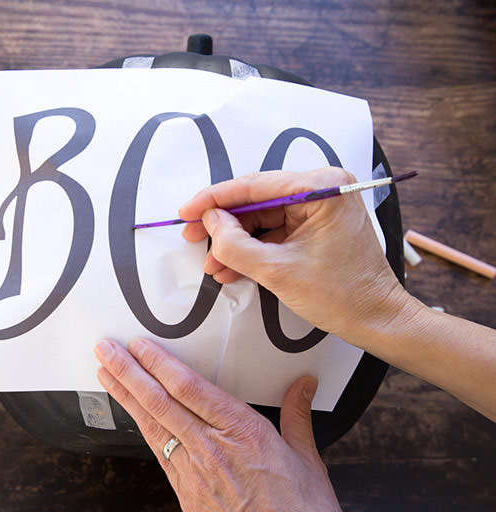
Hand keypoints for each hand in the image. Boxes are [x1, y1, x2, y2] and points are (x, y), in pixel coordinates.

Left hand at [94, 338, 340, 511]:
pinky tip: (131, 413)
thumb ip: (297, 416)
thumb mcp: (307, 460)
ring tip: (104, 373)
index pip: (191, 389)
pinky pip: (159, 452)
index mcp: (243, 432)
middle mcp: (212, 447)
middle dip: (130, 372)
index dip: (161, 364)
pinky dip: (141, 428)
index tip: (140, 345)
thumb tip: (304, 383)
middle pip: (161, 402)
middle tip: (106, 349)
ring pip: (152, 425)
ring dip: (126, 396)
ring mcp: (195, 471)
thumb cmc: (300, 511)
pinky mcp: (186, 493)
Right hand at [178, 167, 409, 343]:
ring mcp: (319, 208)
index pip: (254, 185)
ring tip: (211, 265)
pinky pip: (274, 233)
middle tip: (191, 237)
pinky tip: (228, 269)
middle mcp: (323, 189)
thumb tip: (209, 222)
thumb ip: (235, 245)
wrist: (377, 321)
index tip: (186, 211)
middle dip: (223, 225)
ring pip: (261, 219)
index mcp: (322, 187)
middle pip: (256, 201)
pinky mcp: (315, 226)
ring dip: (235, 243)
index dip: (214, 199)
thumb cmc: (341, 295)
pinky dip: (252, 250)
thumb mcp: (277, 271)